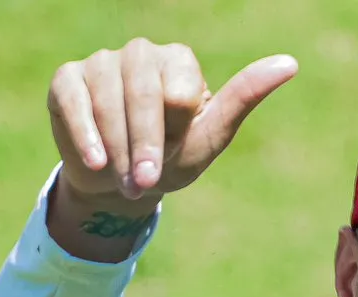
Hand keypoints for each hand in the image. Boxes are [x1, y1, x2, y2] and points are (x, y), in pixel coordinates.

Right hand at [44, 39, 295, 256]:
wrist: (124, 183)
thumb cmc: (174, 157)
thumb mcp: (211, 136)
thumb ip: (245, 98)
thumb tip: (290, 63)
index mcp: (179, 62)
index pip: (180, 91)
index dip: (176, 132)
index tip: (175, 156)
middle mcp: (141, 53)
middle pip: (143, 92)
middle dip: (146, 143)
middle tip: (147, 182)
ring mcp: (101, 62)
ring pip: (107, 98)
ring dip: (117, 146)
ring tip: (125, 179)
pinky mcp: (67, 79)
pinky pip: (73, 100)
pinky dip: (84, 134)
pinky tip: (96, 163)